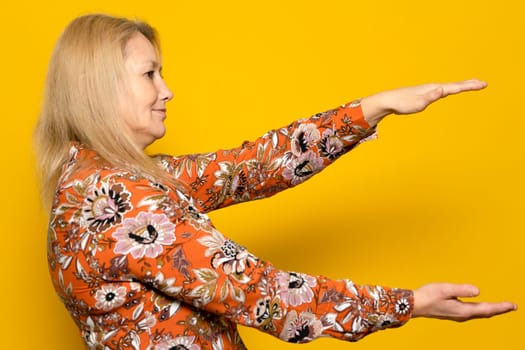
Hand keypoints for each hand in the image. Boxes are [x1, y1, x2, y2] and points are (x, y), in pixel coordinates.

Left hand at [360, 79, 487, 126]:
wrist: (387, 101)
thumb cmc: (402, 103)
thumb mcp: (418, 103)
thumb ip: (431, 97)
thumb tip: (441, 90)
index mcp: (434, 89)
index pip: (455, 87)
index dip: (469, 86)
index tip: (483, 84)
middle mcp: (432, 87)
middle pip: (454, 85)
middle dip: (469, 84)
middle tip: (483, 83)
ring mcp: (428, 90)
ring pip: (448, 87)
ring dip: (461, 86)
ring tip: (471, 85)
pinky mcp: (423, 94)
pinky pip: (441, 91)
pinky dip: (450, 89)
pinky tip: (448, 91)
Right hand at [413, 283, 516, 321]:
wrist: (414, 305)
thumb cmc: (427, 296)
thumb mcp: (445, 289)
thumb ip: (462, 289)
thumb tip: (478, 290)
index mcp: (462, 310)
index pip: (487, 309)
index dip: (501, 307)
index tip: (513, 305)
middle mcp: (462, 315)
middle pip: (485, 313)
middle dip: (499, 310)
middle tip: (511, 306)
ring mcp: (457, 316)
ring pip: (479, 314)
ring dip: (490, 310)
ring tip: (499, 307)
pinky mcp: (452, 313)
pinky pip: (472, 313)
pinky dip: (481, 310)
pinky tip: (479, 308)